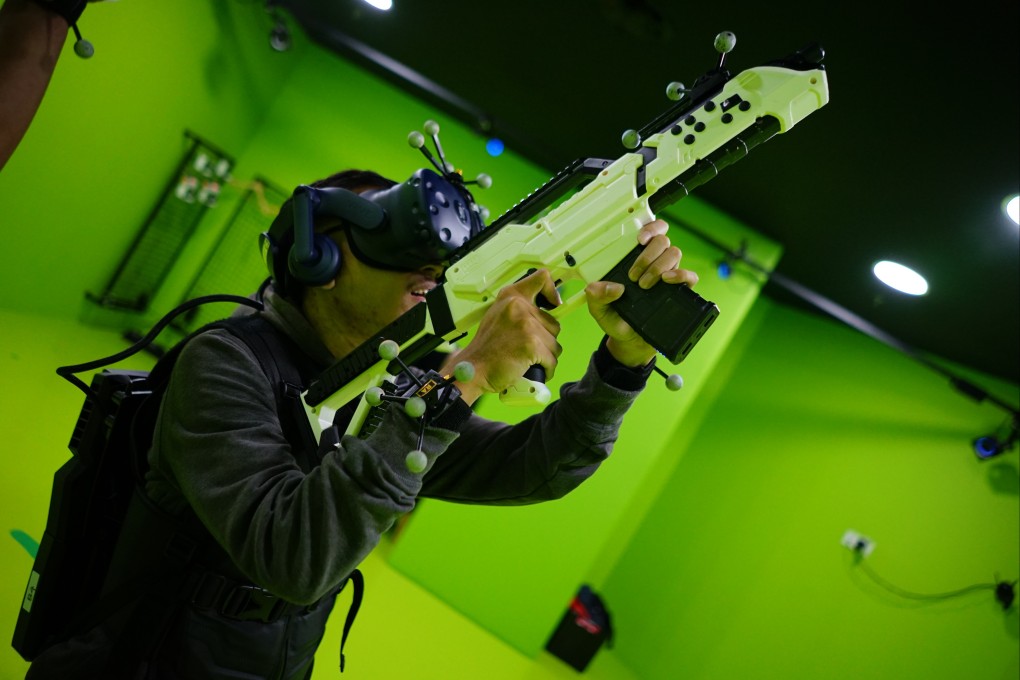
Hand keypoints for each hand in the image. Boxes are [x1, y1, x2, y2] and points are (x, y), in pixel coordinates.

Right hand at [441, 269, 562, 404]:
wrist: (474, 369)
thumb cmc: (487, 348)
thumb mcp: (498, 315)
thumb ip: (519, 309)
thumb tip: (546, 311)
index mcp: (511, 296)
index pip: (542, 278)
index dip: (552, 291)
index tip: (554, 304)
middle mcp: (519, 306)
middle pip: (554, 324)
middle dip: (546, 340)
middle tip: (528, 349)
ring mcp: (526, 325)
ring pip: (555, 344)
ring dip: (546, 356)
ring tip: (527, 360)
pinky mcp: (532, 344)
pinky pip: (552, 360)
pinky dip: (547, 369)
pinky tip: (535, 371)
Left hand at [584, 219, 698, 366]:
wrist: (631, 341)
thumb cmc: (617, 319)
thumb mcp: (599, 309)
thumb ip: (596, 296)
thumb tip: (609, 287)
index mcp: (635, 259)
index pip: (649, 232)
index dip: (649, 227)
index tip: (639, 239)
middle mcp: (654, 263)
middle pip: (662, 240)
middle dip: (647, 255)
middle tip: (634, 276)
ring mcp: (668, 275)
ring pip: (674, 253)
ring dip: (659, 265)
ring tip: (644, 284)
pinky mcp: (680, 291)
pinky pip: (689, 276)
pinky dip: (680, 275)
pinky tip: (666, 281)